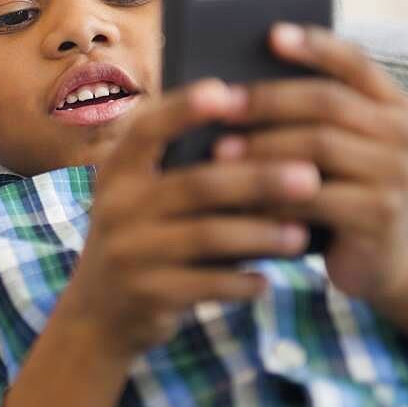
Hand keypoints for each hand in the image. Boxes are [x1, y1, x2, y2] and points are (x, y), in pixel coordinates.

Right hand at [61, 79, 319, 358]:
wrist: (97, 313)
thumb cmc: (140, 238)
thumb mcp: (139, 197)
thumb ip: (180, 168)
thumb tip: (260, 135)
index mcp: (117, 171)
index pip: (148, 129)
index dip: (185, 109)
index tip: (228, 92)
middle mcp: (116, 205)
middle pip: (196, 184)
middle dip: (257, 179)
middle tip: (310, 176)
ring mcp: (129, 251)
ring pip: (208, 236)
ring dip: (260, 235)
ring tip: (301, 234)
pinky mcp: (146, 293)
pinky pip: (207, 285)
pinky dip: (241, 282)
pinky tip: (266, 280)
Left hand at [215, 23, 407, 306]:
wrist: (380, 257)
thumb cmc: (336, 187)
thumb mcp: (327, 145)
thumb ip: (300, 114)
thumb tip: (226, 85)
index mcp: (387, 102)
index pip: (354, 60)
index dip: (313, 46)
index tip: (271, 34)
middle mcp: (399, 132)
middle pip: (327, 101)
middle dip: (267, 100)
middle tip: (219, 104)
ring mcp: (394, 174)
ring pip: (320, 146)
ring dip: (263, 147)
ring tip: (217, 152)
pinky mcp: (379, 216)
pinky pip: (317, 198)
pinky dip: (271, 194)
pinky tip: (236, 196)